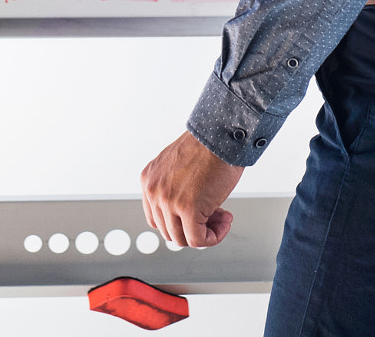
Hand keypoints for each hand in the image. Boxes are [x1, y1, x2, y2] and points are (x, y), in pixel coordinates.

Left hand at [140, 131, 242, 247]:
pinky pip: (197, 240)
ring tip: (222, 217)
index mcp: (149, 180)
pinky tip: (225, 222)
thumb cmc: (208, 147)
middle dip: (194, 227)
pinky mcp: (187, 208)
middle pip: (169, 231)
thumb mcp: (178, 168)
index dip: (180, 221)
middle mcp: (154, 191)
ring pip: (182, 239)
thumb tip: (185, 217)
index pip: (156, 218)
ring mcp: (168, 201)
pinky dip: (214, 237)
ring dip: (206, 232)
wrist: (221, 135)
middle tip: (215, 215)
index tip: (198, 213)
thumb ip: (174, 189)